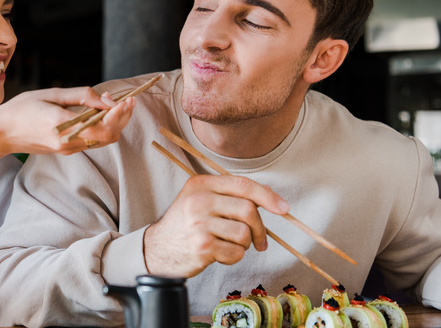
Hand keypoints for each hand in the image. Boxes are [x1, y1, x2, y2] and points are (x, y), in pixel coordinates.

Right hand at [0, 86, 135, 155]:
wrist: (1, 133)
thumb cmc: (22, 109)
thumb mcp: (52, 95)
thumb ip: (82, 96)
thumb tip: (107, 100)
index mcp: (64, 127)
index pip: (104, 128)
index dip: (120, 115)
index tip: (127, 99)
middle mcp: (69, 142)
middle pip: (109, 137)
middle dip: (122, 119)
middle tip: (128, 100)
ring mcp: (68, 148)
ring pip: (103, 140)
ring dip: (113, 123)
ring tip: (115, 103)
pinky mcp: (66, 149)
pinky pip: (91, 139)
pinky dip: (101, 126)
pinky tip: (99, 112)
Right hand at [143, 173, 288, 277]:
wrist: (157, 249)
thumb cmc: (185, 224)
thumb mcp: (199, 200)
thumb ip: (227, 195)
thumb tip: (271, 202)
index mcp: (200, 185)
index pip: (242, 185)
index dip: (267, 196)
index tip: (283, 208)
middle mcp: (198, 201)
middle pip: (248, 210)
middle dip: (260, 228)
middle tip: (259, 240)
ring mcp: (199, 224)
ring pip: (244, 233)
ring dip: (245, 244)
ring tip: (230, 245)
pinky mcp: (202, 247)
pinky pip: (236, 252)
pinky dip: (234, 257)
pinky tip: (220, 254)